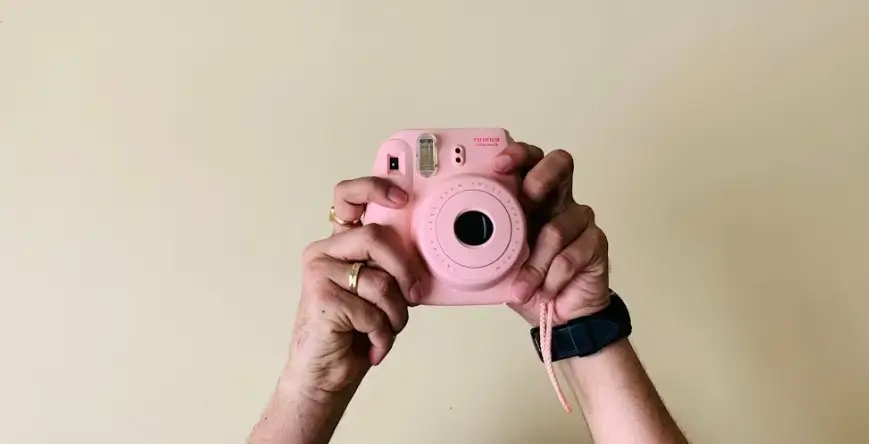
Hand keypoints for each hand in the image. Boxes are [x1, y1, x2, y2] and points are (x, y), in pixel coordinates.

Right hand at [286, 177, 423, 402]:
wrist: (326, 373)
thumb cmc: (354, 331)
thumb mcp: (380, 291)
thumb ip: (391, 267)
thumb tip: (422, 258)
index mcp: (341, 243)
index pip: (348, 197)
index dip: (374, 187)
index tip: (401, 196)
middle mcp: (325, 252)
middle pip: (376, 237)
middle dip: (405, 269)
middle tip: (414, 294)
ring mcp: (319, 272)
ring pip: (379, 280)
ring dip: (395, 313)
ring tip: (387, 329)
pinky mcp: (321, 297)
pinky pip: (371, 310)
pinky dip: (382, 334)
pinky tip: (373, 344)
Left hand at [492, 144, 609, 324]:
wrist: (562, 314)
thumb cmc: (529, 280)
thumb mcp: (500, 260)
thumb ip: (486, 240)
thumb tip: (456, 235)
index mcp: (532, 197)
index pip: (530, 160)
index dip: (518, 154)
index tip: (498, 164)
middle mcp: (558, 201)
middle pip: (560, 165)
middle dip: (540, 177)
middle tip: (526, 198)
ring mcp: (580, 221)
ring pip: (557, 227)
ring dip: (535, 263)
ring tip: (522, 286)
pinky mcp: (596, 244)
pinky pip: (570, 256)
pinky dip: (551, 278)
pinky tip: (544, 291)